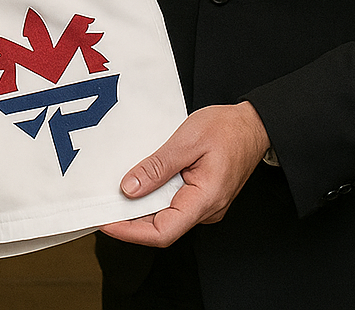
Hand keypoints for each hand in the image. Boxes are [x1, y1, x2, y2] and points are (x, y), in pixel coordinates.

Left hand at [100, 102, 269, 246]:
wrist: (254, 123)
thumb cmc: (227, 128)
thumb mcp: (186, 141)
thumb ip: (157, 167)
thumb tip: (129, 189)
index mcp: (206, 199)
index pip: (163, 232)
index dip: (130, 231)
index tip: (104, 221)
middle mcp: (206, 209)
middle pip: (161, 227)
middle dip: (129, 220)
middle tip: (100, 205)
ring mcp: (205, 205)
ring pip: (166, 216)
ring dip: (139, 208)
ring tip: (114, 192)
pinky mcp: (201, 196)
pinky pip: (172, 204)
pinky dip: (152, 197)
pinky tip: (138, 183)